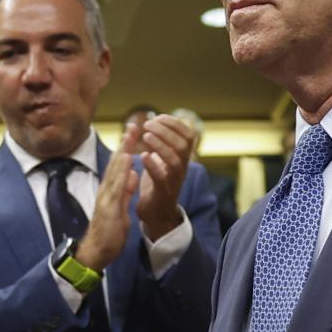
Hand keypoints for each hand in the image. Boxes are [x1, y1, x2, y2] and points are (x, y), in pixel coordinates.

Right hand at [74, 143, 138, 271]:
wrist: (96, 252)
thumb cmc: (108, 232)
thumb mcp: (120, 207)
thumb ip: (126, 190)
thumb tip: (132, 174)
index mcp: (110, 191)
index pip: (118, 166)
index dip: (126, 148)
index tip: (134, 132)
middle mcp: (106, 191)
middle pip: (115, 163)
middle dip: (124, 143)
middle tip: (133, 124)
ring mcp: (106, 198)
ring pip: (115, 171)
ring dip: (123, 152)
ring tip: (130, 135)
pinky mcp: (109, 207)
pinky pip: (117, 187)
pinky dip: (121, 172)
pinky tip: (126, 161)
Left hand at [135, 114, 197, 241]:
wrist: (157, 215)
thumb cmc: (157, 184)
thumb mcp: (161, 161)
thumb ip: (160, 143)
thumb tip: (153, 122)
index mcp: (182, 158)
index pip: (188, 135)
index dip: (175, 123)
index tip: (158, 116)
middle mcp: (182, 168)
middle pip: (183, 145)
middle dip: (166, 131)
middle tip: (148, 124)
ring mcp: (174, 181)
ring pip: (175, 160)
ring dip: (160, 145)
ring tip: (145, 136)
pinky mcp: (163, 193)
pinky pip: (161, 177)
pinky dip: (153, 165)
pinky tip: (143, 156)